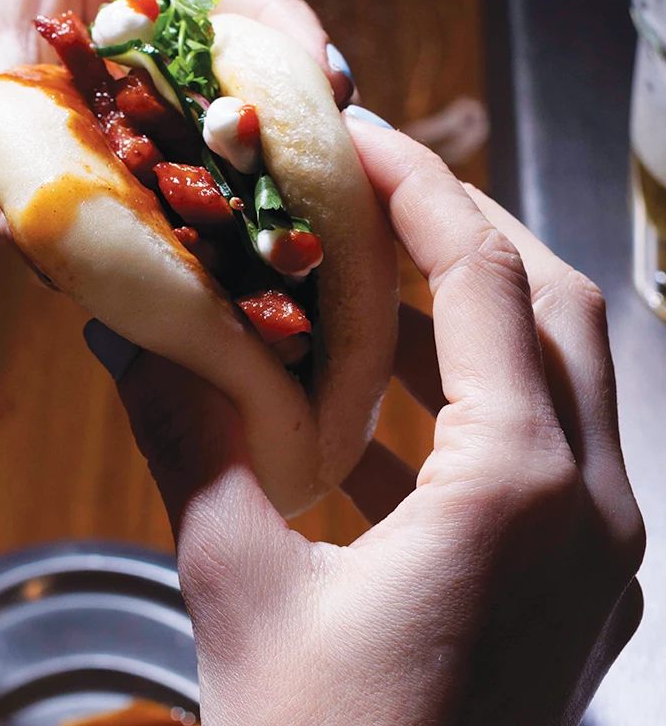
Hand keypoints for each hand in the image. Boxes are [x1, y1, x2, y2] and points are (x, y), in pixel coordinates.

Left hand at [0, 0, 352, 252]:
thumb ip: (17, 172)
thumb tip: (85, 245)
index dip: (280, 33)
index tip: (323, 93)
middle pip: (256, 48)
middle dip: (288, 115)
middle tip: (325, 179)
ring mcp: (163, 64)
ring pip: (247, 112)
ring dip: (271, 170)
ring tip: (309, 225)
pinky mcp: (156, 127)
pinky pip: (213, 162)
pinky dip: (232, 205)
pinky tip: (259, 250)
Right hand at [90, 121, 643, 725]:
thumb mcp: (236, 585)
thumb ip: (189, 442)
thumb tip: (130, 335)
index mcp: (518, 490)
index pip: (484, 278)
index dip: (419, 189)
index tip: (357, 135)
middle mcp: (589, 509)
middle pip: (553, 305)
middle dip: (464, 228)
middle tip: (368, 192)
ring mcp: (596, 555)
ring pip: (558, 374)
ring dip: (465, 312)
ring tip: (362, 280)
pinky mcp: (575, 591)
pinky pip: (536, 451)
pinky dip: (461, 404)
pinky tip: (363, 413)